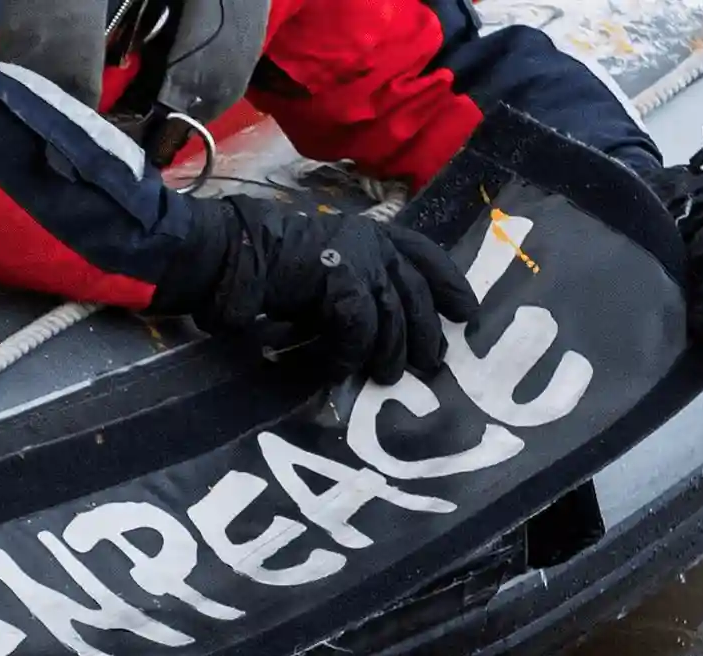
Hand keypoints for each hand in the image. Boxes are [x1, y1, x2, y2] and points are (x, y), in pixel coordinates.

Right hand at [151, 195, 479, 385]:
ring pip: (391, 315)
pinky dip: (348, 354)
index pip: (425, 255)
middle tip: (430, 364)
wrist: (236, 255)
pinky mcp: (336, 281)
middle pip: (415, 292)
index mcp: (373, 233)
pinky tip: (338, 369)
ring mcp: (355, 259)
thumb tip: (387, 333)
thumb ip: (360, 290)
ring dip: (389, 351)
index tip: (466, 314)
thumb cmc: (274, 266)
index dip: (450, 283)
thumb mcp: (329, 270)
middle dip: (425, 331)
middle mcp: (371, 242)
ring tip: (386, 376)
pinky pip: (356, 329)